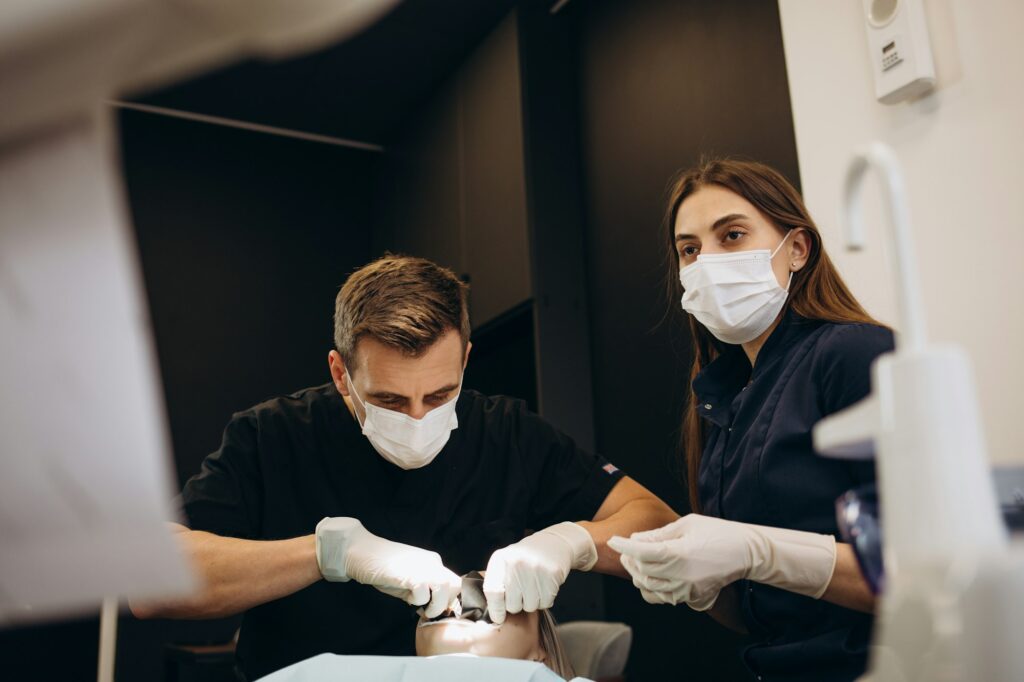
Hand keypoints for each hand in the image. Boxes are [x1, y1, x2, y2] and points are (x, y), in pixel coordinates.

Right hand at [315, 517, 460, 617]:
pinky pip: (423, 593)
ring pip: (445, 589)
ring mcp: (423, 567)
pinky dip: (417, 600)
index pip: (453, 582)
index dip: (447, 599)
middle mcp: (432, 562)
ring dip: (434, 604)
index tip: (434, 609)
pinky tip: (406, 597)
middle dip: (444, 602)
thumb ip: (422, 592)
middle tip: (427, 610)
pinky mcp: (411, 574)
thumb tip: (430, 610)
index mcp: (433, 562)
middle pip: (455, 585)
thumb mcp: (407, 581)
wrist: (363, 552)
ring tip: (420, 608)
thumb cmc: (382, 568)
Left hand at [483, 522, 596, 623]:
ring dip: (532, 602)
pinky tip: (544, 586)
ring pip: (530, 607)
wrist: (553, 543)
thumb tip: (493, 618)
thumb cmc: (524, 559)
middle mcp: (516, 563)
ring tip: (534, 586)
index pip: (493, 592)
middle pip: (512, 605)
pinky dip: (545, 600)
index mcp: (500, 560)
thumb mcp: (505, 564)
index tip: (498, 617)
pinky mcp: (552, 574)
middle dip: (517, 604)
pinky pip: (545, 603)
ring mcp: (535, 568)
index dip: (495, 609)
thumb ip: (496, 585)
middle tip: (522, 590)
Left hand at [607, 514, 835, 610]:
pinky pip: (661, 597)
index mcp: (679, 554)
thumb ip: (659, 534)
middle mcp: (681, 576)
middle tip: (624, 548)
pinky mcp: (691, 597)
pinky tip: (650, 576)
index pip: (642, 553)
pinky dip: (650, 588)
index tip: (614, 540)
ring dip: (638, 574)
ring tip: (636, 561)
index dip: (624, 546)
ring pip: (648, 588)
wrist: (746, 553)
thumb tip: (636, 540)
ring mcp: (686, 590)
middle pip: (642, 571)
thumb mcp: (687, 524)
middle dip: (629, 559)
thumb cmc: (718, 532)